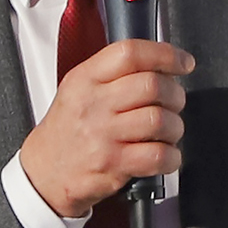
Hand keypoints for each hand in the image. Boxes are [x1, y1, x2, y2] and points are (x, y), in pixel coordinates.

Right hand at [20, 38, 189, 218]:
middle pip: (152, 86)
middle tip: (174, 103)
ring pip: (160, 120)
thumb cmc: (66, 131)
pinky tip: (164, 154)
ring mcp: (103, 136)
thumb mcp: (78, 89)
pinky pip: (158, 155)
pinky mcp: (113, 165)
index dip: (165, 54)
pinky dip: (171, 156)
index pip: (130, 54)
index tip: (183, 63)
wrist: (44, 173)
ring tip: (167, 131)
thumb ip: (113, 73)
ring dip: (175, 127)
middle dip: (175, 95)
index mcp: (85, 79)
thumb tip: (160, 63)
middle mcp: (94, 104)